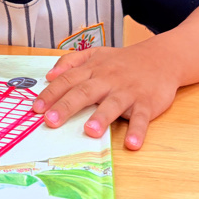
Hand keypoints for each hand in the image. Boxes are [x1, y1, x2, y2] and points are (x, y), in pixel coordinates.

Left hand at [32, 46, 178, 150]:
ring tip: (89, 131)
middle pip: (85, 92)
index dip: (51, 94)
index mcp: (94, 69)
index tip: (36, 109)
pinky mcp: (147, 103)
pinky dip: (138, 131)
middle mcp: (108, 79)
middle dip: (67, 106)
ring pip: (113, 104)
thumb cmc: (123, 61)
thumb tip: (49, 75)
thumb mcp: (96, 54)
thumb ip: (71, 61)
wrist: (162, 58)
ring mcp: (128, 91)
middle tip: (51, 121)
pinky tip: (132, 144)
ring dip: (101, 118)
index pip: (68, 80)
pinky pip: (141, 118)